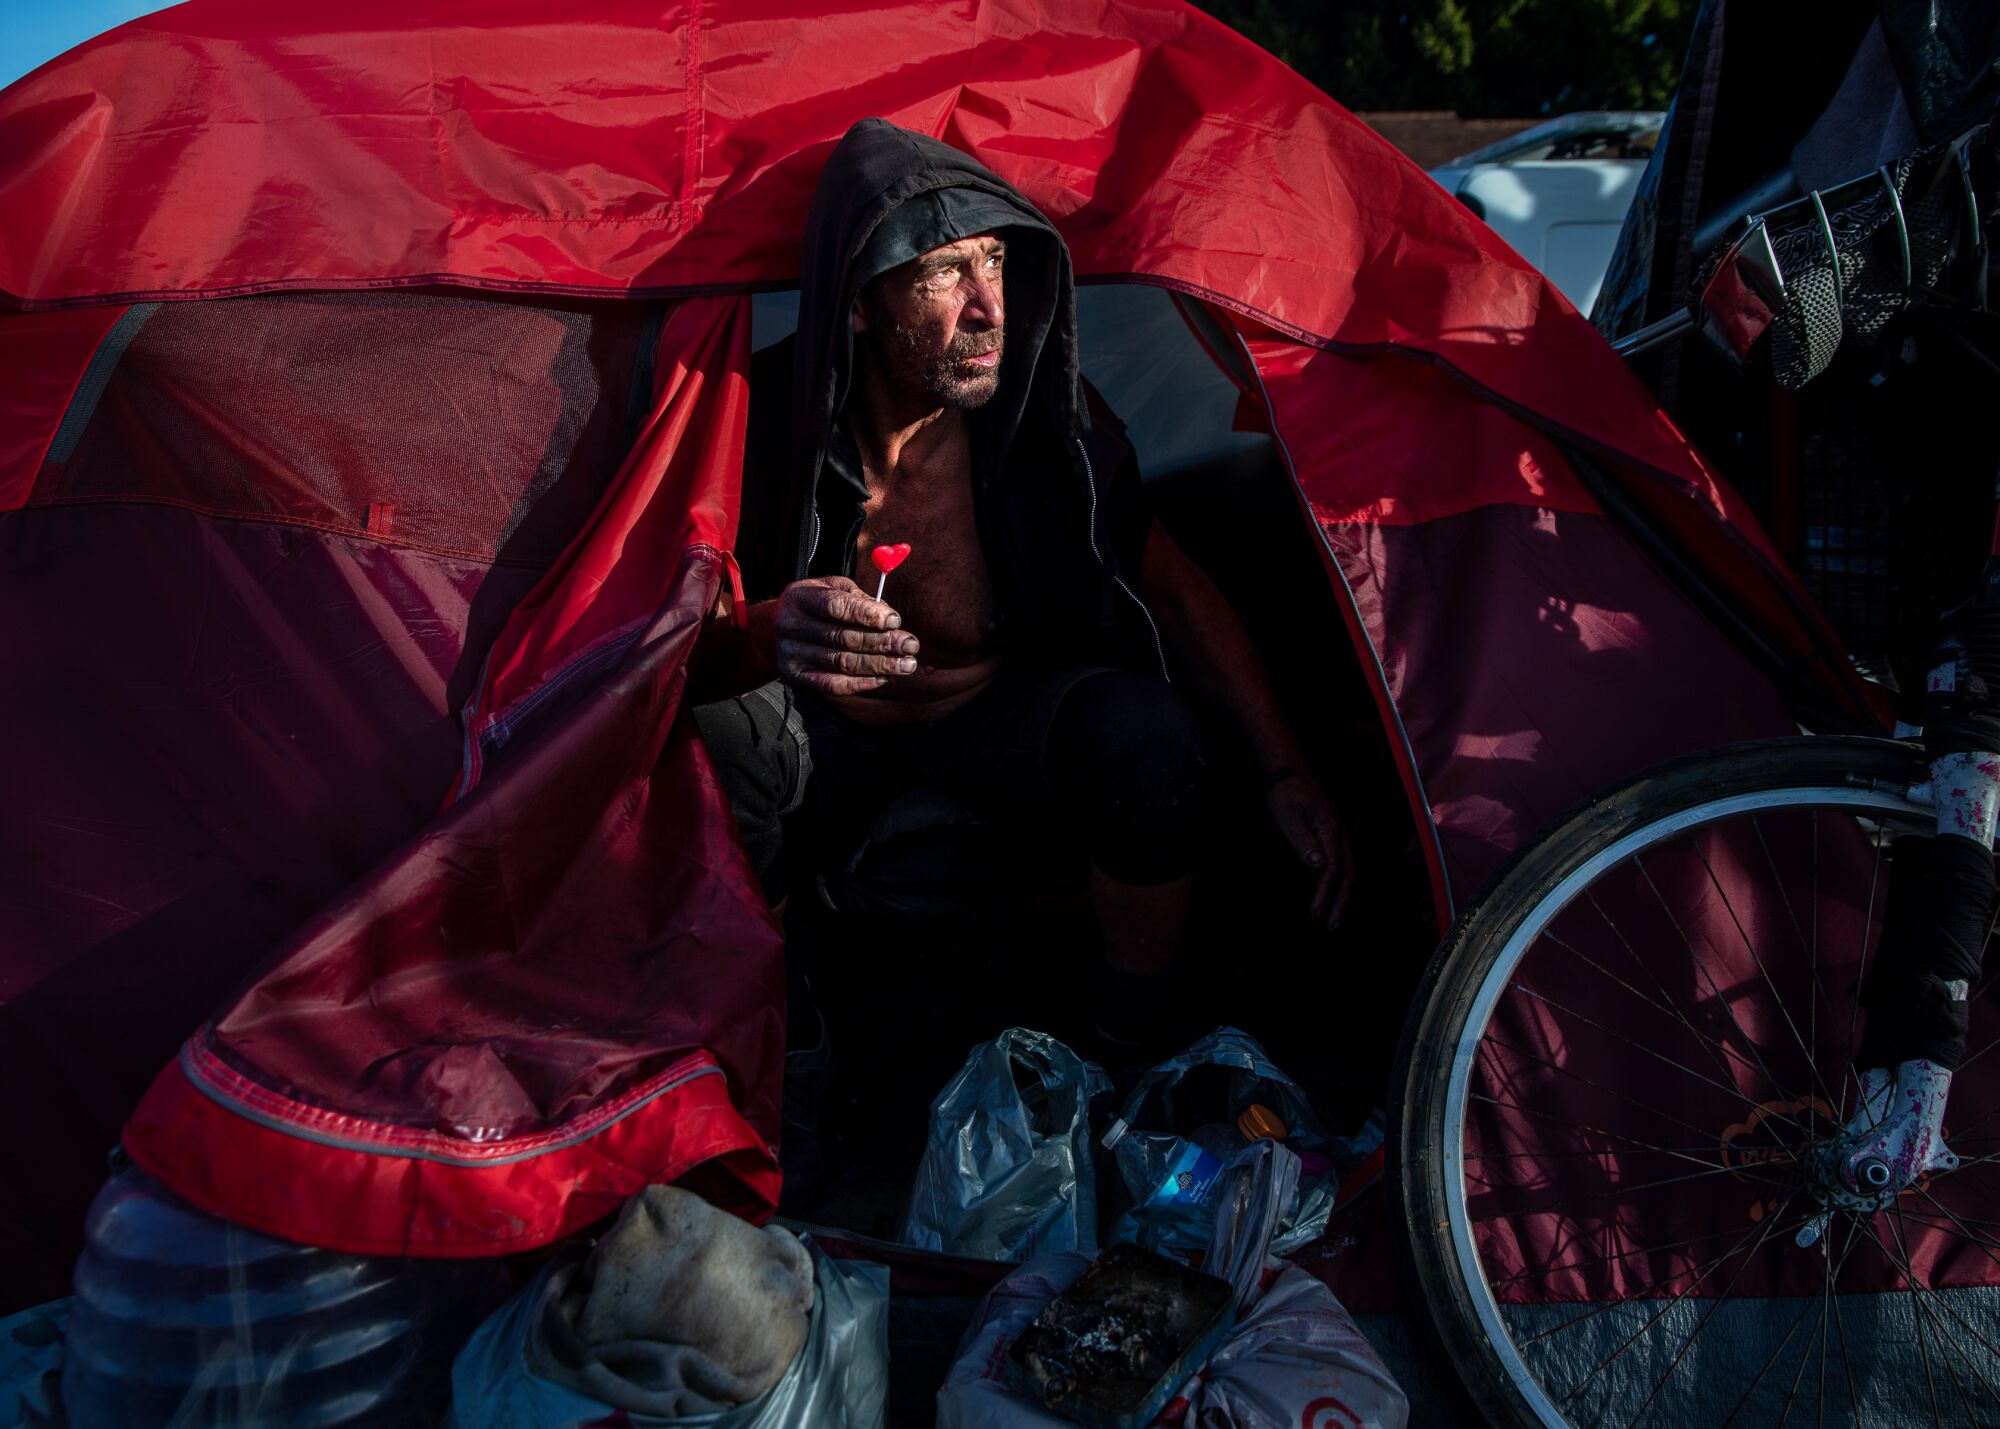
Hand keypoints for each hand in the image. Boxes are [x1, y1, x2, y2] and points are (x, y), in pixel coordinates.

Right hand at [773, 577, 918, 695]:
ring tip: (906, 664)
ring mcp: (791, 653)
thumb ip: (859, 598)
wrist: (774, 631)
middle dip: (882, 643)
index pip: (835, 606)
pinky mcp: (796, 676)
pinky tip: (882, 678)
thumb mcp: (831, 588)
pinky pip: (832, 685)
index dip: (867, 615)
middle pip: (843, 638)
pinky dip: (860, 683)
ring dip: (879, 665)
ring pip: (842, 663)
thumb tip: (889, 617)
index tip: (895, 620)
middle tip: (911, 645)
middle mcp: (791, 625)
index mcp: (800, 597)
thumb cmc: (816, 606)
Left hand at [1267, 771, 1351, 931]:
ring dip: (1344, 896)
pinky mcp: (1336, 836)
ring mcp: (1342, 834)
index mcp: (1332, 829)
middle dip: (1342, 902)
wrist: (1291, 773)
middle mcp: (1342, 834)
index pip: (1333, 869)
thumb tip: (1319, 865)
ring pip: (1351, 871)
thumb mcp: (1288, 816)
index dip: (1326, 894)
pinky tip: (1335, 895)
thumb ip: (1302, 841)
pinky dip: (1342, 884)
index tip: (1317, 914)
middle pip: (1349, 874)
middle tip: (1333, 927)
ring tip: (1335, 918)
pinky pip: (1346, 864)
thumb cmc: (1287, 795)